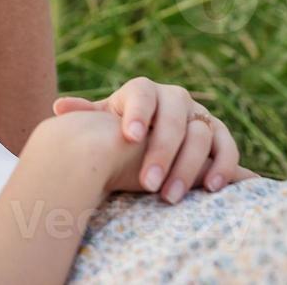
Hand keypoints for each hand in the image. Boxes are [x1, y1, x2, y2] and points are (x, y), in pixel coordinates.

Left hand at [53, 77, 256, 203]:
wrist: (149, 136)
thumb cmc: (119, 130)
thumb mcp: (102, 122)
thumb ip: (86, 115)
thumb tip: (59, 107)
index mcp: (143, 90)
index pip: (142, 93)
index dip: (136, 113)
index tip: (128, 136)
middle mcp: (174, 97)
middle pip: (173, 118)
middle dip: (161, 152)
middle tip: (147, 185)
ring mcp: (199, 114)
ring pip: (201, 135)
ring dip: (188, 167)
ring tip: (170, 196)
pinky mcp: (219, 133)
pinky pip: (228, 147)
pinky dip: (223, 165)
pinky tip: (209, 188)